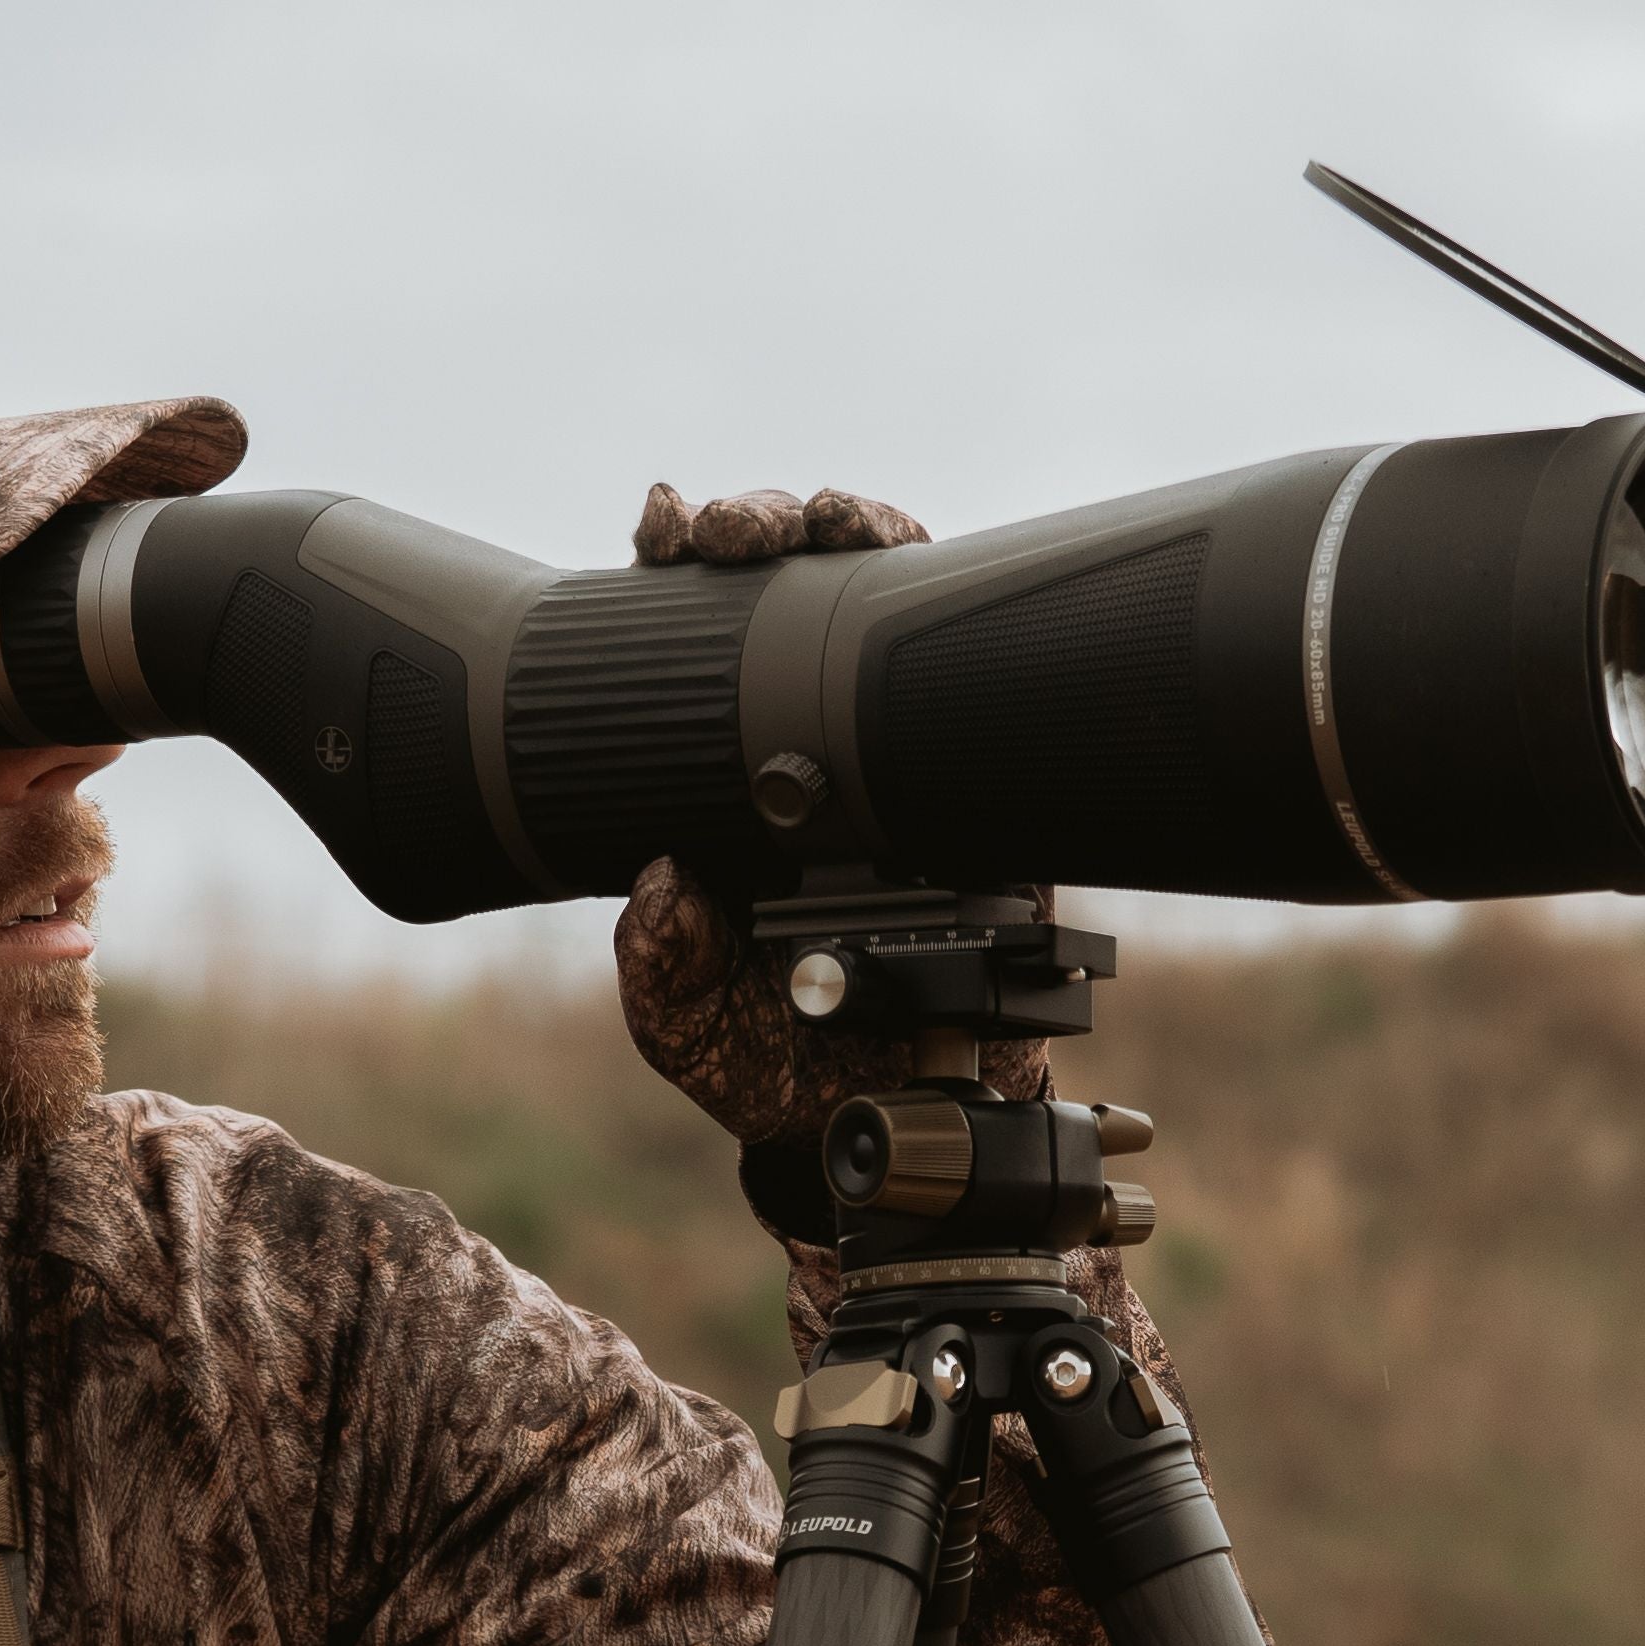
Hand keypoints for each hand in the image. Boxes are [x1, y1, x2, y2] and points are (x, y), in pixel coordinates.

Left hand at [609, 485, 1053, 1153]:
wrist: (895, 1125)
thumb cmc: (781, 1063)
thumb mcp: (688, 1023)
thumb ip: (661, 964)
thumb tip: (662, 880)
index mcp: (723, 778)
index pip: (689, 645)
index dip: (673, 569)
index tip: (661, 527)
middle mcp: (809, 747)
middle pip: (788, 592)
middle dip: (760, 523)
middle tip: (730, 528)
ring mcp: (898, 754)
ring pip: (888, 603)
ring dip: (858, 534)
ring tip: (825, 520)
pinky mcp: (983, 785)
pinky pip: (979, 680)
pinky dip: (958, 606)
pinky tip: (919, 565)